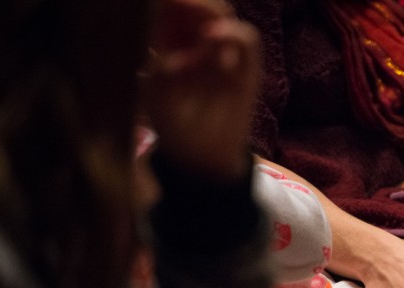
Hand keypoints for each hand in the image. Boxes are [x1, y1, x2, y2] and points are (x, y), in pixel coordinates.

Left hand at [143, 0, 261, 179]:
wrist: (204, 157)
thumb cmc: (174, 126)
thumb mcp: (156, 95)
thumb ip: (163, 69)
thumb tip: (179, 56)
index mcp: (166, 40)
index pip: (167, 8)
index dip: (170, 2)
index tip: (163, 3)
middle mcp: (195, 38)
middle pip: (196, 4)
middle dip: (192, 3)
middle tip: (180, 6)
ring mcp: (222, 49)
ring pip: (221, 13)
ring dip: (210, 12)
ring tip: (201, 30)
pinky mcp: (246, 65)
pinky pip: (248, 39)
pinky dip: (234, 33)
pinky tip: (214, 39)